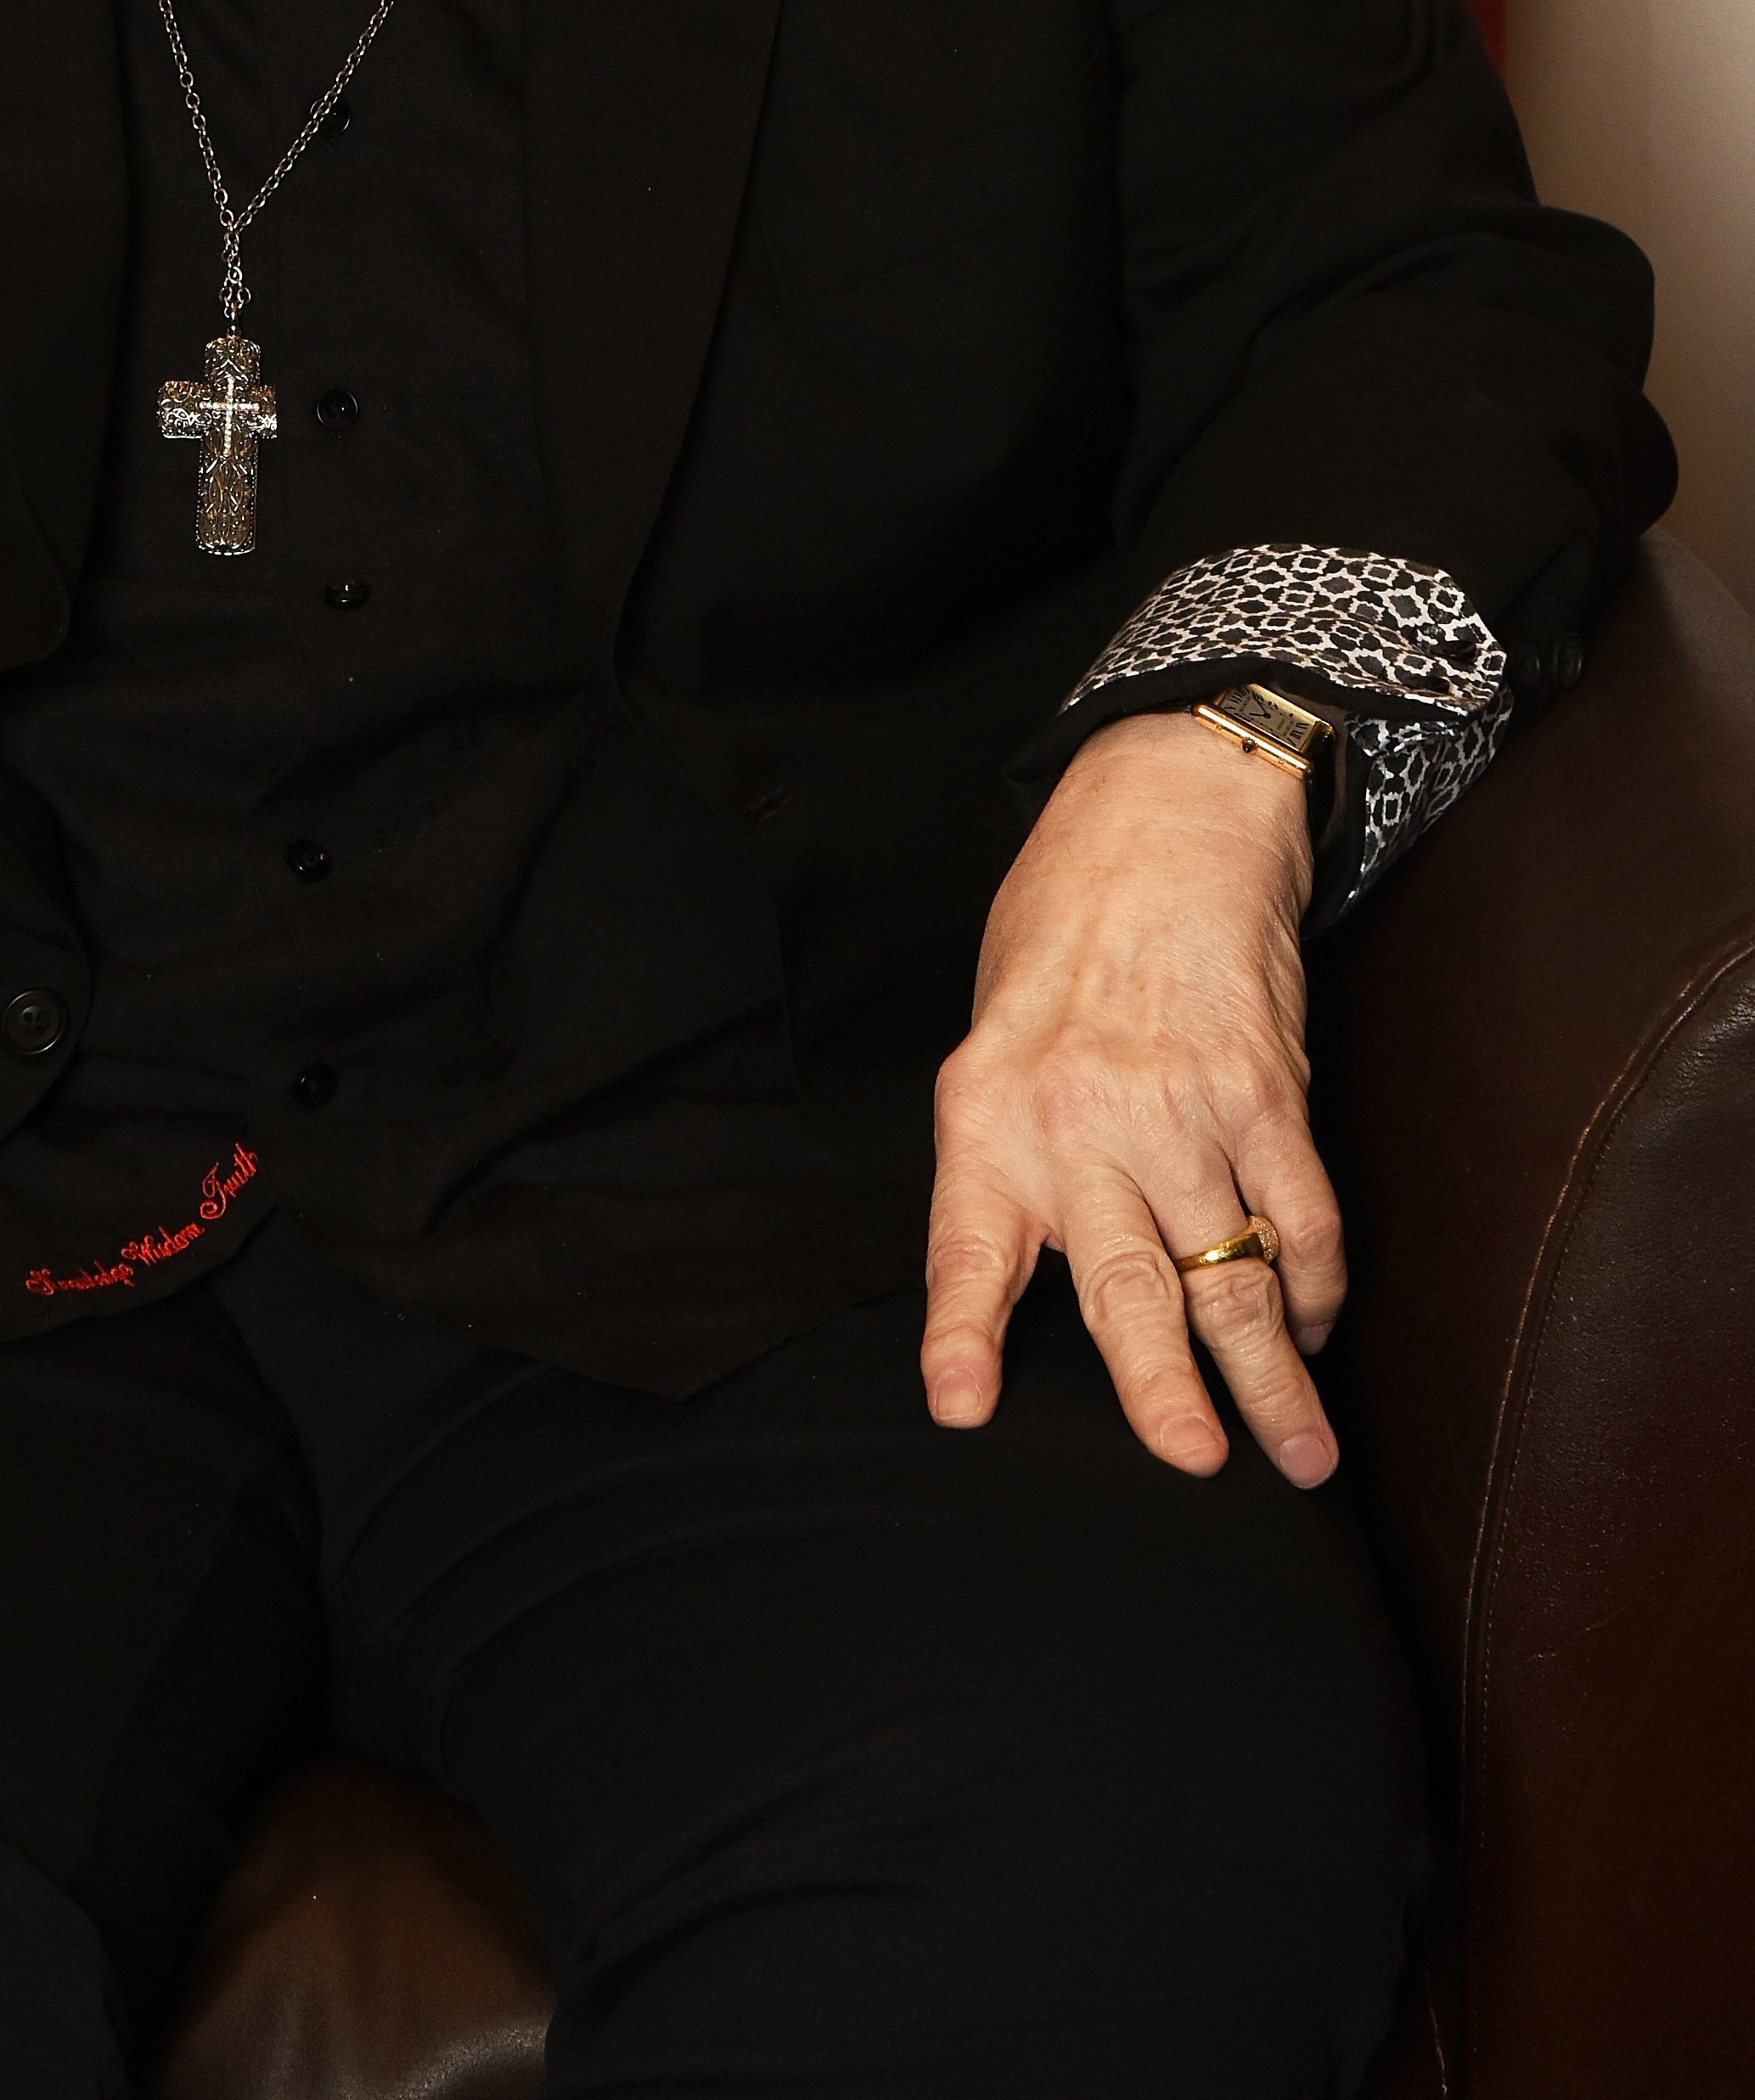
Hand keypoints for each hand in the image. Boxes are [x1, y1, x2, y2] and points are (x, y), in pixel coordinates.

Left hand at [921, 707, 1343, 1485]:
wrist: (1167, 815)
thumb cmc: (1065, 927)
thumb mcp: (994, 1028)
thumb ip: (1012, 1145)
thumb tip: (1041, 1264)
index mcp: (989, 1108)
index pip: (965, 1243)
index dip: (962, 1329)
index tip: (961, 1407)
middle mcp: (1084, 1119)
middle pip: (1126, 1287)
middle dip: (1163, 1391)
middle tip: (1191, 1465)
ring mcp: (1185, 1110)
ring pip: (1234, 1272)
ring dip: (1274, 1376)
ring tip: (1300, 1455)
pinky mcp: (1269, 1093)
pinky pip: (1303, 1217)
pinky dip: (1318, 1287)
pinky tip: (1317, 1328)